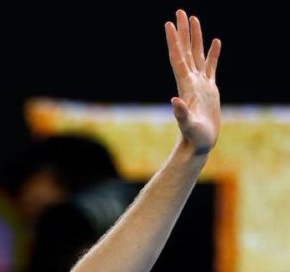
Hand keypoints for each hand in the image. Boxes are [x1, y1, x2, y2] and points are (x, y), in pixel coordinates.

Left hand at [165, 9, 220, 152]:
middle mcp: (191, 81)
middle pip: (186, 51)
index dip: (174, 41)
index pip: (178, 58)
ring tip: (194, 19)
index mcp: (186, 86)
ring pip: (198, 55)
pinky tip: (215, 42)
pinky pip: (211, 66)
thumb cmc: (193, 137)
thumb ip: (181, 114)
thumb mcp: (188, 126)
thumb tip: (175, 101)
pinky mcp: (210, 90)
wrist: (198, 145)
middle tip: (180, 12)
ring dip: (196, 38)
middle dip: (183, 32)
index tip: (169, 24)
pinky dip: (213, 54)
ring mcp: (200, 84)